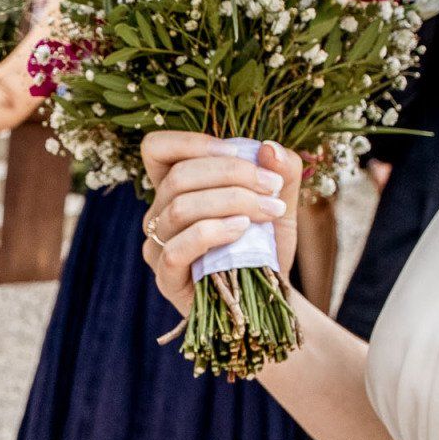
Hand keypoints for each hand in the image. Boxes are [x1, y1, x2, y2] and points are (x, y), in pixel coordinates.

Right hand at [139, 132, 301, 315]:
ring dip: (231, 201)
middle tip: (271, 188)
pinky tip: (242, 229)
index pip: (158, 149)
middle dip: (232, 174)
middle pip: (179, 176)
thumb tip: (269, 148)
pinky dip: (213, 231)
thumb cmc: (265, 245)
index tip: (241, 154)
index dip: (192, 142)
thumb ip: (280, 172)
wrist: (269, 297)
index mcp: (175, 188)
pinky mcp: (166, 277)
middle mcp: (158, 213)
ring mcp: (157, 246)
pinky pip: (178, 247)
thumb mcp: (280, 200)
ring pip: (179, 208)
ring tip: (268, 210)